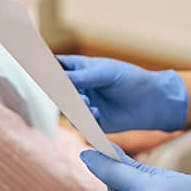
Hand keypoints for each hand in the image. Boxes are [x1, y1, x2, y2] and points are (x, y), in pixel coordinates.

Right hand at [58, 55, 188, 132]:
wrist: (153, 101)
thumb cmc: (131, 79)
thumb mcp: (107, 74)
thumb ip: (84, 77)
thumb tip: (61, 79)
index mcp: (81, 69)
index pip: (58, 67)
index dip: (46, 68)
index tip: (37, 69)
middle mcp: (80, 88)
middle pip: (59, 91)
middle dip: (57, 91)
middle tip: (57, 91)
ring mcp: (86, 105)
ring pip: (69, 109)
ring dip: (73, 106)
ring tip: (85, 101)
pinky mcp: (94, 122)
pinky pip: (82, 123)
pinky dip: (85, 119)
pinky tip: (95, 112)